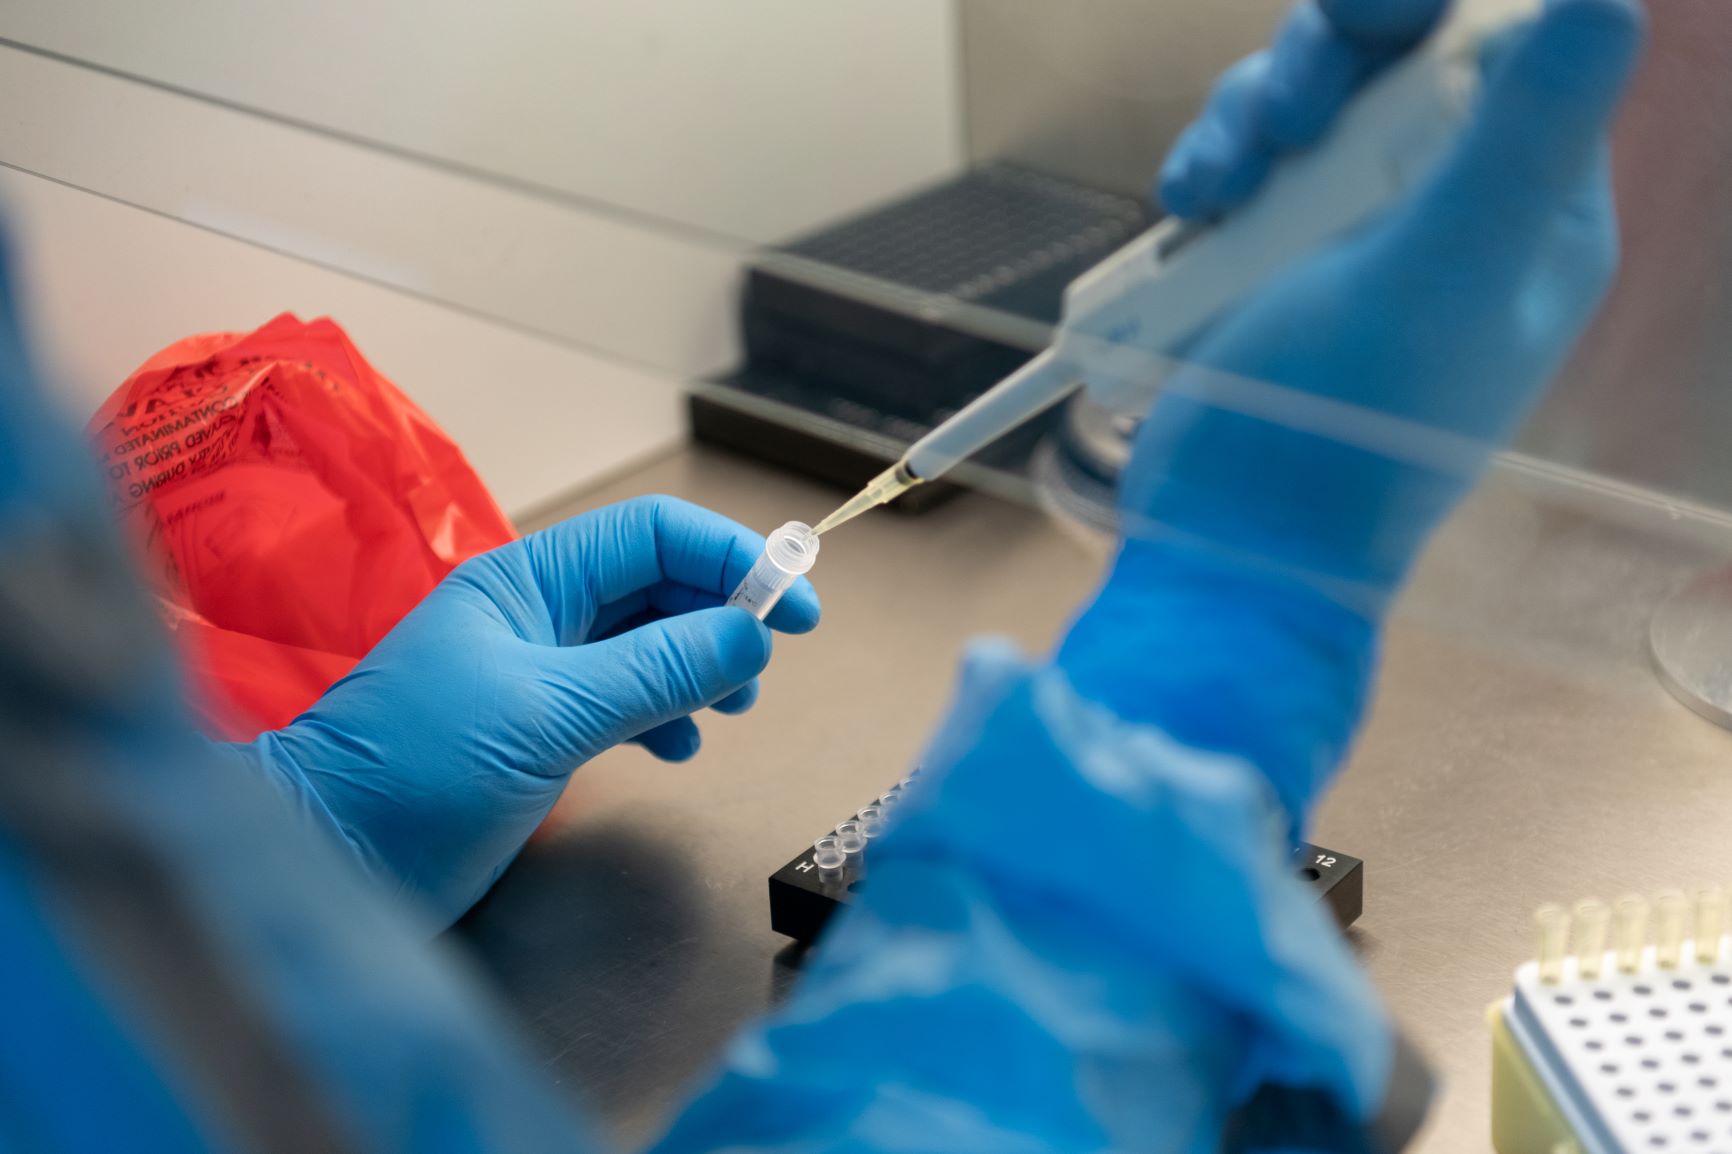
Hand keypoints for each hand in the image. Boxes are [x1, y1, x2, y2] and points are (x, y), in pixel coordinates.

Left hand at [230, 495, 819, 921]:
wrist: (326, 863)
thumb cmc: (417, 773)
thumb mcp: (548, 714)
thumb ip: (656, 670)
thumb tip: (751, 634)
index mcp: (528, 580)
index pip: (652, 534)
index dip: (733, 557)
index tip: (797, 606)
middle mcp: (536, 615)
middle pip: (657, 586)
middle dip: (722, 616)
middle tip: (765, 671)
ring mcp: (535, 674)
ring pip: (647, 645)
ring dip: (700, 669)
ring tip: (729, 713)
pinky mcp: (535, 732)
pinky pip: (624, 701)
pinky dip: (664, 717)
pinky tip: (676, 751)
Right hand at [1060, 0, 1645, 823]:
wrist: (1230, 542)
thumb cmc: (1342, 428)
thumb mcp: (1439, 276)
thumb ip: (1524, 134)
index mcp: (1533, 211)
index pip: (1509, 49)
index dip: (1429, 16)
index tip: (1361, 19)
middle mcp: (1454, 210)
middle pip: (1396, 57)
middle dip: (1321, 66)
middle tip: (1285, 119)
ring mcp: (1354, 233)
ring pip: (1309, 100)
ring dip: (1248, 119)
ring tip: (1210, 193)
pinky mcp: (1272, 256)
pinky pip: (1248, 160)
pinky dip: (1212, 167)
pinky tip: (1187, 210)